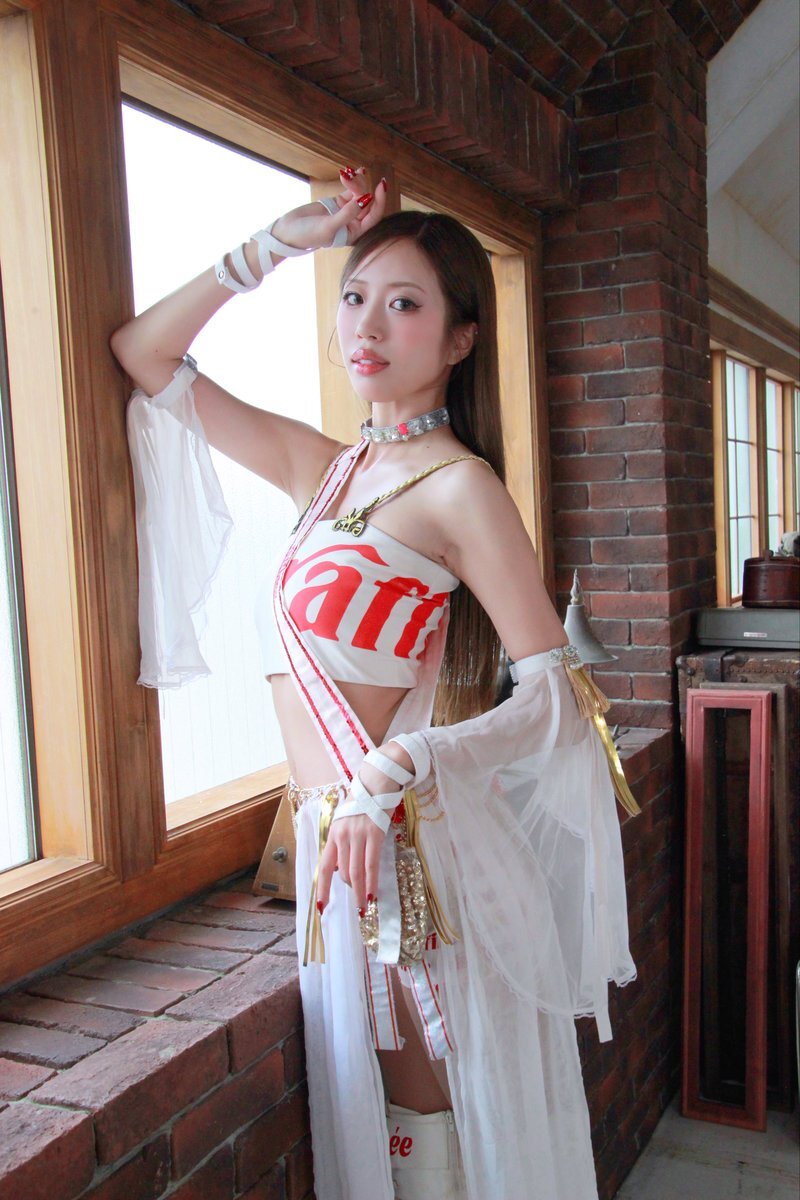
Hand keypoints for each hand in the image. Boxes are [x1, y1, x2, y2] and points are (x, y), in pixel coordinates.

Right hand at [270, 167, 387, 254]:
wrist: (289, 231)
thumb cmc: (308, 235)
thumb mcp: (328, 226)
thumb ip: (347, 214)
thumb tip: (365, 199)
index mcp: (355, 234)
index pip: (373, 216)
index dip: (379, 200)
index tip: (380, 185)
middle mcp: (353, 223)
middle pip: (366, 202)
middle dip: (360, 187)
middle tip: (347, 177)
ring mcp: (346, 212)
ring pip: (359, 194)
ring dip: (356, 181)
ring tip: (346, 172)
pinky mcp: (337, 202)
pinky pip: (350, 190)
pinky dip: (352, 180)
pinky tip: (356, 170)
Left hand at [316, 811, 384, 916]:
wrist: (377, 783)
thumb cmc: (363, 804)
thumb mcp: (345, 823)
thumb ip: (342, 845)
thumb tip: (340, 869)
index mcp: (333, 834)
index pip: (323, 867)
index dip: (322, 889)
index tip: (322, 907)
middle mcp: (342, 836)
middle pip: (342, 872)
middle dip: (349, 888)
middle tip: (357, 899)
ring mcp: (358, 835)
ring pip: (355, 871)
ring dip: (359, 891)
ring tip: (364, 905)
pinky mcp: (374, 834)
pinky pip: (371, 864)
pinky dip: (371, 882)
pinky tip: (372, 894)